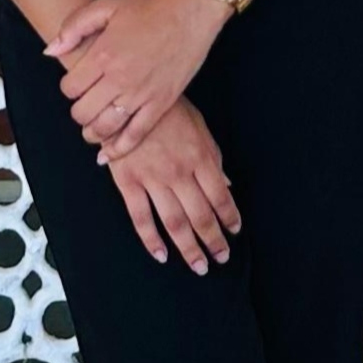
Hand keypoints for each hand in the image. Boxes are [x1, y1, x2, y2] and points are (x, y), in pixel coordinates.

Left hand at [44, 0, 227, 161]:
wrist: (191, 10)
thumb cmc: (149, 4)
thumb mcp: (106, 4)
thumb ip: (74, 26)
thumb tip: (50, 51)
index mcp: (102, 55)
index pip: (69, 88)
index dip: (68, 88)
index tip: (77, 83)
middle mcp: (119, 79)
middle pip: (83, 112)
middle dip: (78, 111)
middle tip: (85, 104)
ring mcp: (141, 94)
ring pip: (104, 128)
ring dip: (92, 133)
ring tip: (91, 129)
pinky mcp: (161, 104)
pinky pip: (135, 136)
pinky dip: (118, 149)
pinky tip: (108, 154)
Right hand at [105, 96, 240, 274]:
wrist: (128, 97)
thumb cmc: (168, 110)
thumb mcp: (199, 126)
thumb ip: (213, 157)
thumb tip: (227, 185)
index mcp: (200, 157)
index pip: (220, 197)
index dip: (229, 218)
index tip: (234, 233)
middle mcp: (179, 172)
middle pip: (200, 215)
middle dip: (213, 241)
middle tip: (220, 258)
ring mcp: (152, 179)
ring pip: (174, 222)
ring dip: (189, 248)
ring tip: (199, 265)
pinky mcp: (128, 182)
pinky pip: (141, 217)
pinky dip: (151, 240)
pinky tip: (161, 254)